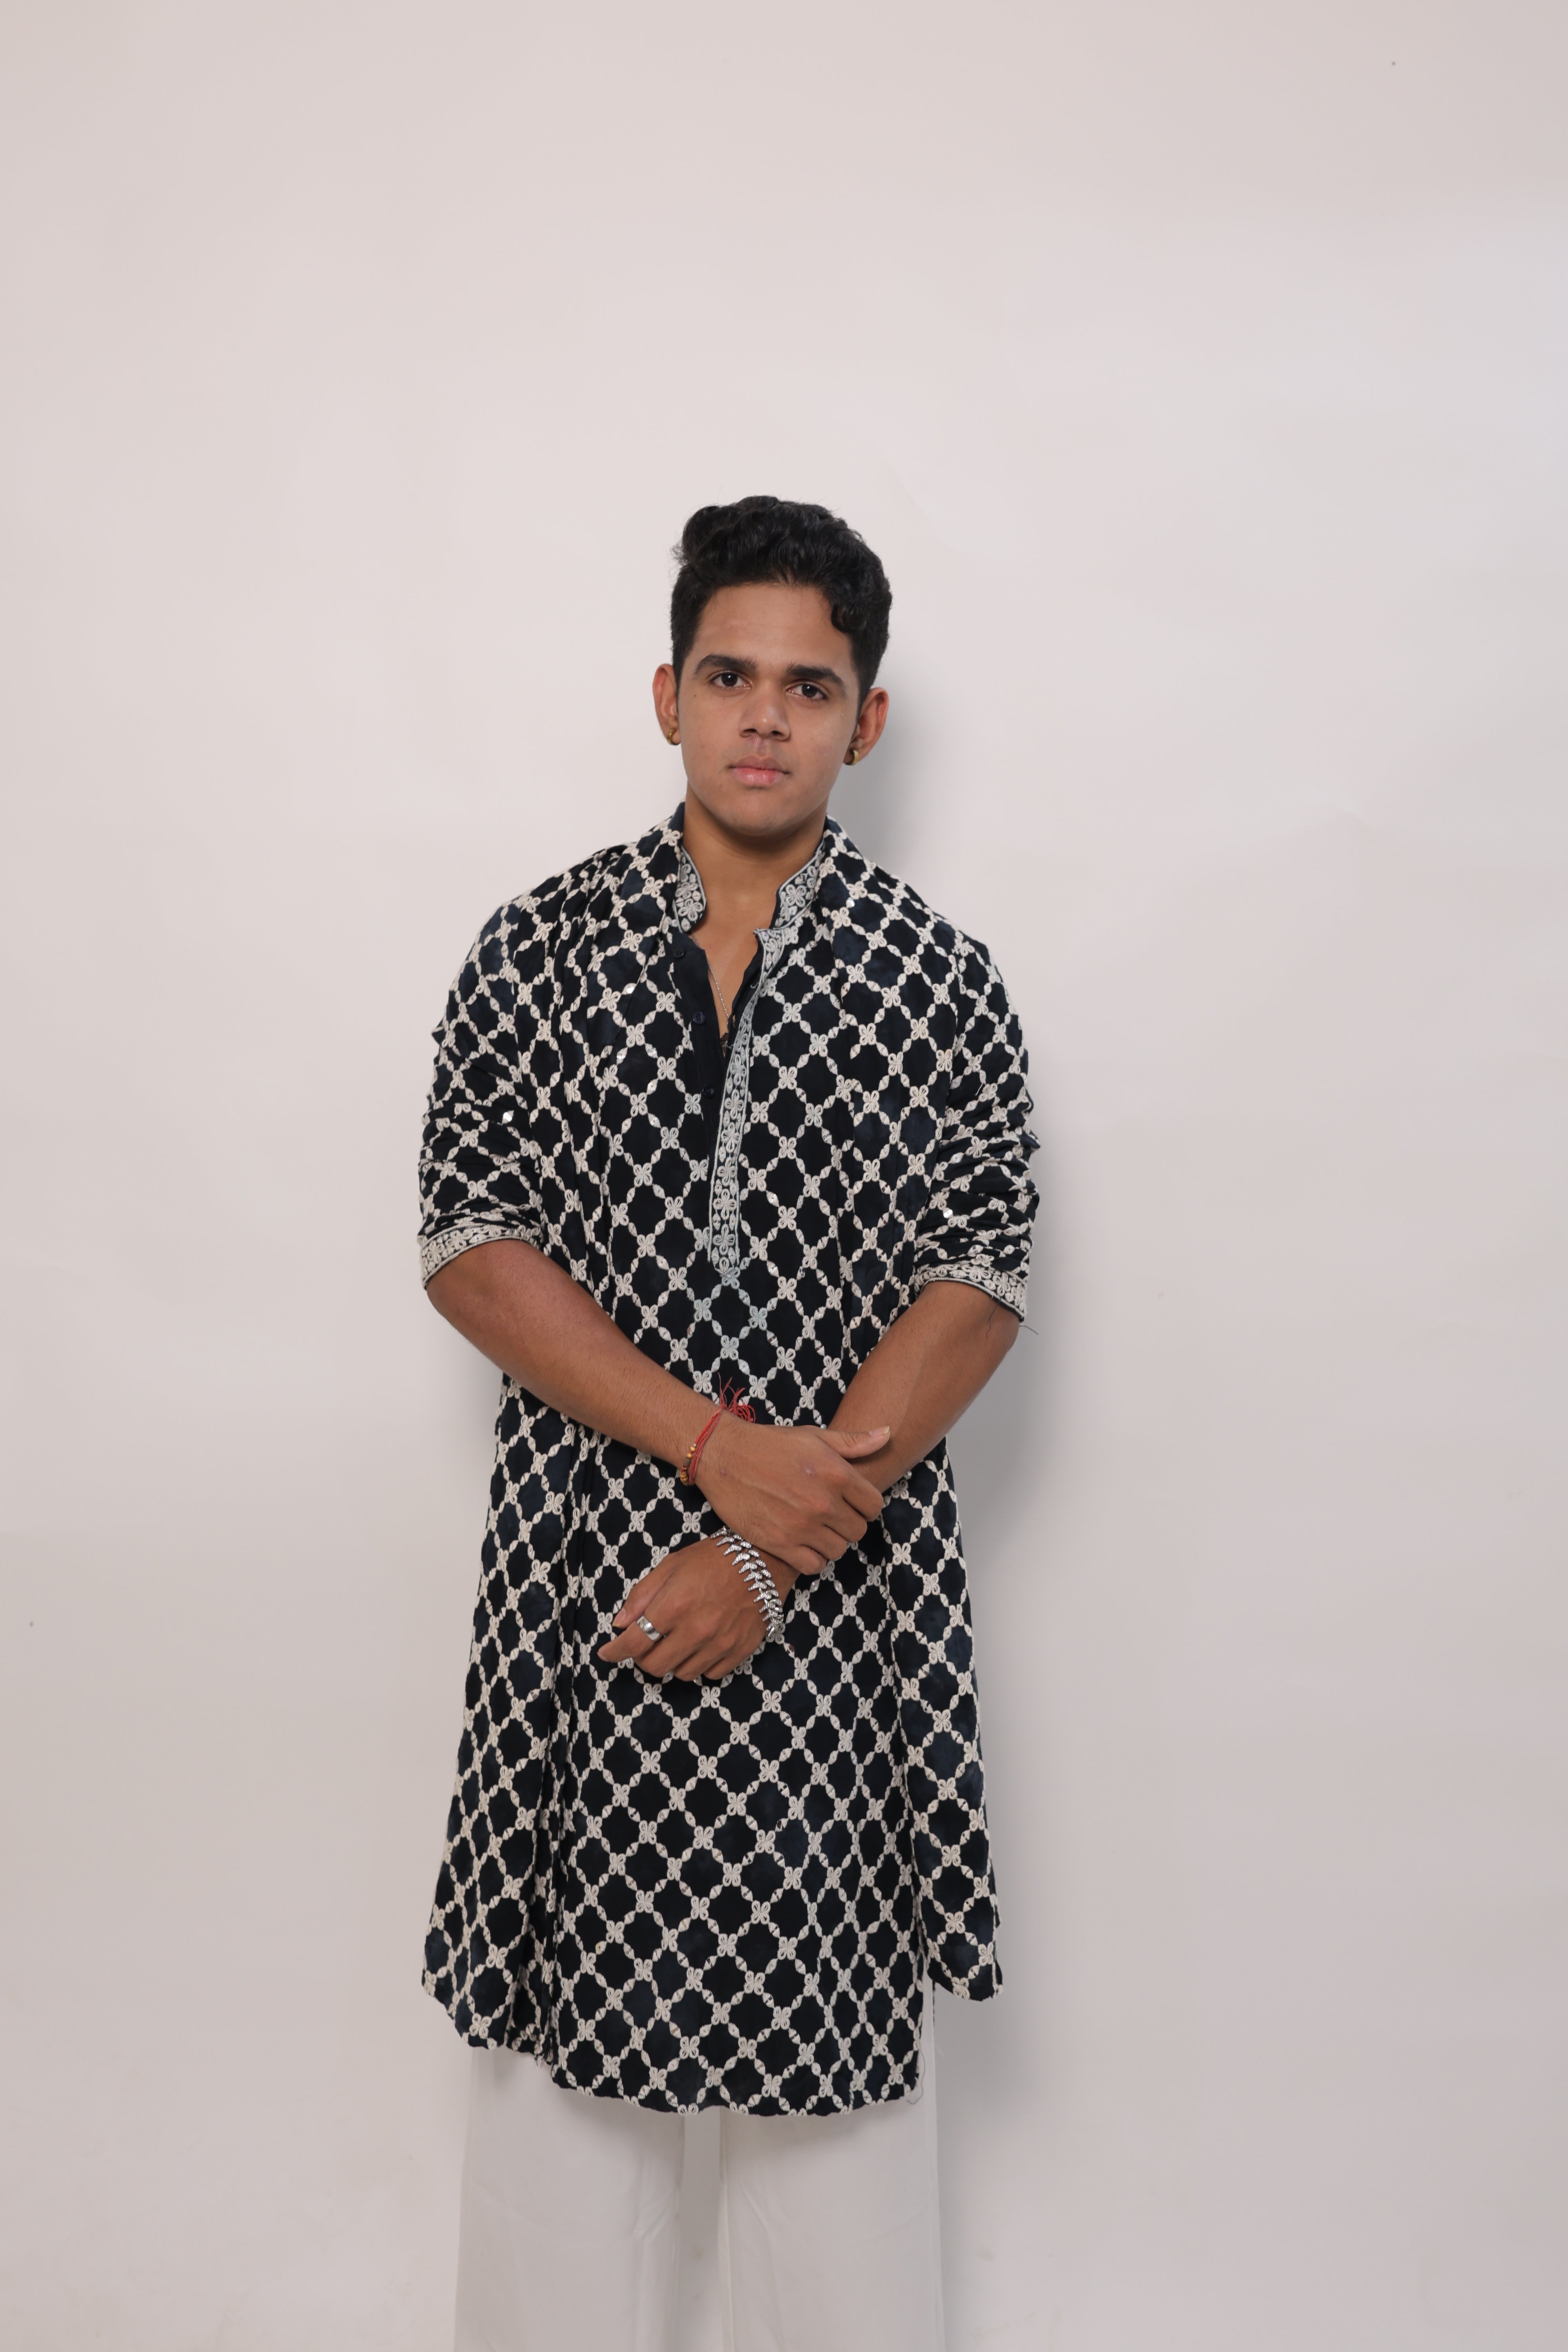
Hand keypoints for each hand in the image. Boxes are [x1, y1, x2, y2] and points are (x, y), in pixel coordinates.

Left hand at [597, 1539, 796, 1681]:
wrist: (763, 1559)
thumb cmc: (714, 1558)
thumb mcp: (672, 1565)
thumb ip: (642, 1595)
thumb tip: (620, 1623)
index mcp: (674, 1605)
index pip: (634, 1642)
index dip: (615, 1652)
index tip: (606, 1653)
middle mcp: (696, 1629)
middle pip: (655, 1666)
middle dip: (643, 1658)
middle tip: (646, 1644)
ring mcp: (719, 1643)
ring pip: (682, 1674)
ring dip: (673, 1661)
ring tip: (676, 1641)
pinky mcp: (738, 1651)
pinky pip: (709, 1674)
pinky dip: (699, 1664)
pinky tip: (700, 1645)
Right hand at [693, 1419, 888, 1575]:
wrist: (723, 1455)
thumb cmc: (770, 1444)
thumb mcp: (814, 1436)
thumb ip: (853, 1441)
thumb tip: (887, 1433)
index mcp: (836, 1473)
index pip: (874, 1506)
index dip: (864, 1505)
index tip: (851, 1503)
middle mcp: (823, 1501)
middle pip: (858, 1531)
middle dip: (847, 1524)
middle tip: (829, 1515)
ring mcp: (802, 1525)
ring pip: (838, 1550)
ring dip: (829, 1541)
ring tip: (814, 1528)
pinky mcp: (780, 1543)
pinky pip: (814, 1565)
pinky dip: (811, 1558)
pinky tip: (801, 1543)